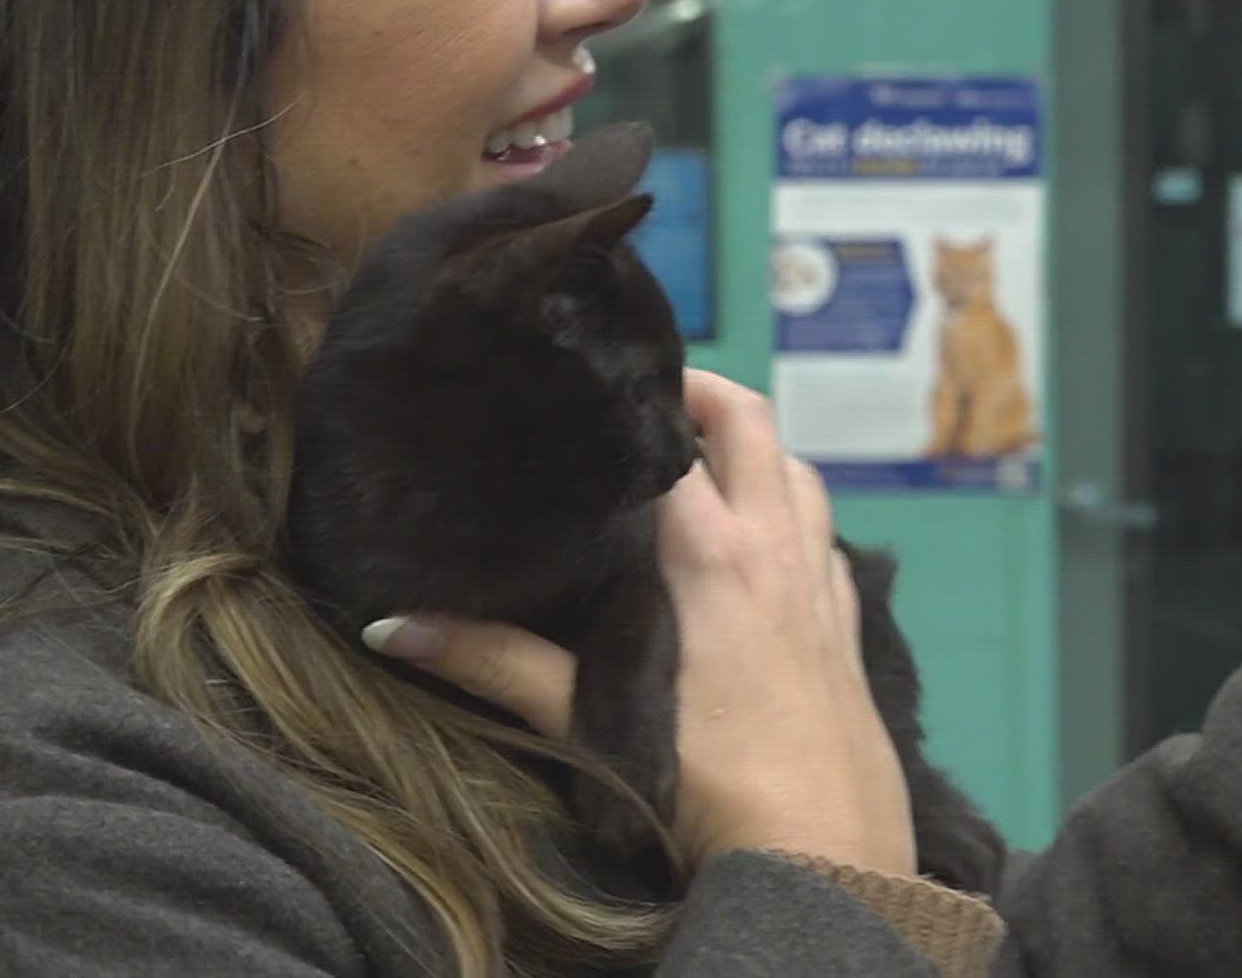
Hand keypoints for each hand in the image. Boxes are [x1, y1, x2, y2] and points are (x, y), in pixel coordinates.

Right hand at [358, 369, 915, 875]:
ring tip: (706, 465)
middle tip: (653, 402)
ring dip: (760, 455)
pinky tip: (764, 554)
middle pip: (756, 425)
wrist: (822, 856)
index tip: (599, 385)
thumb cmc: (708, 784)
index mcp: (715, 555)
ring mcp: (821, 586)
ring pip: (803, 476)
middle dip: (707, 396)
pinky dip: (796, 521)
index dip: (641, 397)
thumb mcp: (595, 722)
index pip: (680, 436)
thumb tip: (392, 627)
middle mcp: (777, 550)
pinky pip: (827, 543)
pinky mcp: (849, 629)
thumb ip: (498, 667)